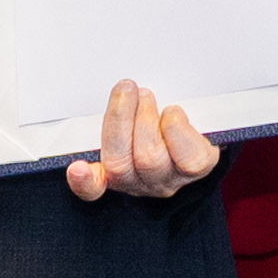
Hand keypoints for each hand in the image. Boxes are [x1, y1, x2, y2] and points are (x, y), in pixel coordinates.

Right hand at [68, 81, 219, 200]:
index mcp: (114, 172)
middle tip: (126, 89)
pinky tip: (173, 113)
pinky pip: (189, 158)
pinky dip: (177, 130)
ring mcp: (169, 178)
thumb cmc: (157, 121)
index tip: (76, 169)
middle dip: (120, 120)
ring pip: (150, 158)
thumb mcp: (128, 115)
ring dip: (146, 119)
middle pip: (119, 163)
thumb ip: (115, 112)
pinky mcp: (198, 169)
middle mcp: (140, 181)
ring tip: (147, 96)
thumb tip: (112, 93)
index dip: (83, 182)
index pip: (92, 187)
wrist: (200, 127)